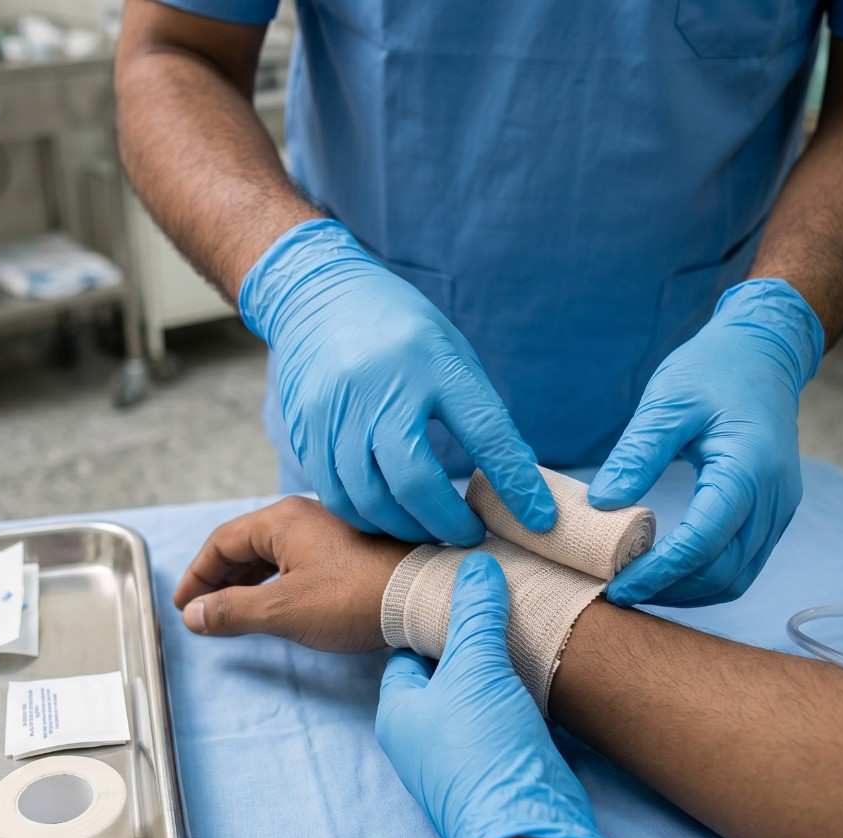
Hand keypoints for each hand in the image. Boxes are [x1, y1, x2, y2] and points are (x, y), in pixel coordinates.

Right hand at [173, 496, 412, 650]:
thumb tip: (192, 614)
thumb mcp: (283, 610)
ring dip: (245, 581)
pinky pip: (294, 560)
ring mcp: (328, 531)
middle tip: (201, 611)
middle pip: (244, 544)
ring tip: (230, 611)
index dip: (196, 575)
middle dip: (218, 578)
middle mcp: (303, 516)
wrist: (424, 596)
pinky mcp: (347, 549)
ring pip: (271, 553)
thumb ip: (232, 611)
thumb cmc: (355, 598)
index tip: (183, 605)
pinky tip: (273, 603)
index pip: (221, 542)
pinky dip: (272, 581)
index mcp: (282, 519)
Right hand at [240, 218, 554, 544]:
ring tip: (426, 530)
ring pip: (367, 498)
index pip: (484, 432)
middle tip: (467, 535)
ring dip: (403, 528)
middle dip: (446, 522)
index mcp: (430, 362)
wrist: (317, 297)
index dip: (514, 483)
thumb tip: (516, 482)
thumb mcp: (449, 354)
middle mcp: (379, 388)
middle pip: (413, 481)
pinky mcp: (305, 431)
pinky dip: (365, 516)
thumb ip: (478, 414)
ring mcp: (335, 412)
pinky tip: (386, 514)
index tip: (537, 520)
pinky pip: (334, 494)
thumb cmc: (397, 330)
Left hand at [376, 553, 633, 837]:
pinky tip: (542, 668)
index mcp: (398, 711)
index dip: (430, 619)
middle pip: (445, 672)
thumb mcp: (475, 667)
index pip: (406, 650)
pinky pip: (507, 718)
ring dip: (500, 667)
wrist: (526, 824)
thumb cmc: (482, 747)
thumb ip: (474, 614)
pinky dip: (522, 694)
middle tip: (498, 602)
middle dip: (471, 641)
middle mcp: (423, 735)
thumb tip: (475, 565)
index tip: (459, 590)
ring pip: (479, 695)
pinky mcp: (501, 766)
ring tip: (525, 624)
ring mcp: (462, 754)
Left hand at [588, 278, 824, 606]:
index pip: (703, 541)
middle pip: (724, 572)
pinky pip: (742, 563)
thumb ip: (637, 454)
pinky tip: (666, 573)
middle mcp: (774, 498)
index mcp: (748, 469)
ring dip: (687, 592)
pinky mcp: (773, 513)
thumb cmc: (713, 369)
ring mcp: (779, 509)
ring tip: (637, 587)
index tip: (615, 586)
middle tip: (618, 592)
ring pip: (737, 577)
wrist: (764, 353)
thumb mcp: (667, 402)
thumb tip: (601, 506)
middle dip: (670, 590)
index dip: (658, 572)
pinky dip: (704, 578)